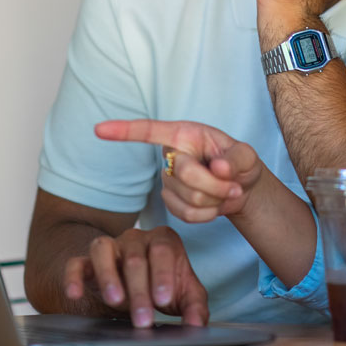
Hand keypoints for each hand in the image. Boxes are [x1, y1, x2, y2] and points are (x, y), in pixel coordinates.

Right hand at [61, 225, 206, 326]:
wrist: (136, 284)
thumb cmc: (163, 285)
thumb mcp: (185, 294)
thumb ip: (195, 306)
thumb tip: (197, 325)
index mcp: (163, 239)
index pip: (163, 251)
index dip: (163, 275)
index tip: (163, 300)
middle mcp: (136, 237)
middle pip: (135, 258)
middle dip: (139, 291)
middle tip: (143, 318)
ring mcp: (110, 246)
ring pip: (104, 251)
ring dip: (108, 276)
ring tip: (115, 300)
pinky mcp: (87, 260)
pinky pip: (76, 263)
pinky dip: (74, 276)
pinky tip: (75, 293)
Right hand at [95, 119, 262, 220]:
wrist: (241, 189)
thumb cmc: (240, 165)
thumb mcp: (247, 156)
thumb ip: (237, 159)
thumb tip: (218, 167)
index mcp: (184, 135)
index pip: (149, 131)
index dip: (123, 131)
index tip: (98, 130)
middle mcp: (172, 156)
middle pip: (184, 174)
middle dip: (215, 184)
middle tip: (233, 184)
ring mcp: (169, 182)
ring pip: (188, 198)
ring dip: (215, 200)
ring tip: (228, 191)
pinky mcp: (172, 203)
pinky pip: (188, 215)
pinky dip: (209, 215)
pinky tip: (216, 206)